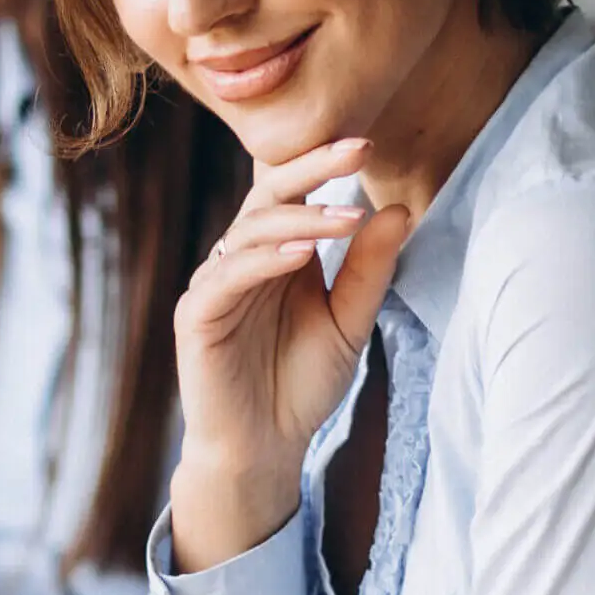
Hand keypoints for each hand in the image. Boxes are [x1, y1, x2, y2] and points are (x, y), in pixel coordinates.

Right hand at [170, 137, 411, 570]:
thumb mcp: (349, 322)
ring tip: (347, 218)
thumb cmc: (300, 385)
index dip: (321, 164)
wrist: (264, 450)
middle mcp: (239, 258)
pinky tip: (301, 254)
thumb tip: (398, 210)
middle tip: (357, 148)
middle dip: (312, 169)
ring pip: (249, 231)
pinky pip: (227, 277)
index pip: (292, 192)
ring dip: (301, 219)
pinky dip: (264, 261)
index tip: (366, 143)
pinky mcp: (197, 316)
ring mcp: (215, 285)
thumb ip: (368, 270)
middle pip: (268, 195)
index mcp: (274, 252)